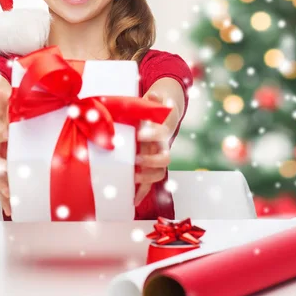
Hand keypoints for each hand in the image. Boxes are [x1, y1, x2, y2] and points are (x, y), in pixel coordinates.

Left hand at [134, 92, 171, 206]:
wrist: (161, 124)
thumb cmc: (153, 115)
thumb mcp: (153, 105)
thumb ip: (155, 100)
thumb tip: (155, 93)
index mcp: (161, 133)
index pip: (159, 135)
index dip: (151, 135)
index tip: (140, 134)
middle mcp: (162, 149)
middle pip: (164, 160)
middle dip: (151, 161)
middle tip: (136, 159)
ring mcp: (157, 161)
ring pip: (159, 174)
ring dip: (147, 179)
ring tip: (133, 179)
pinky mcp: (150, 169)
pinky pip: (148, 184)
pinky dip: (141, 193)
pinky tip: (132, 202)